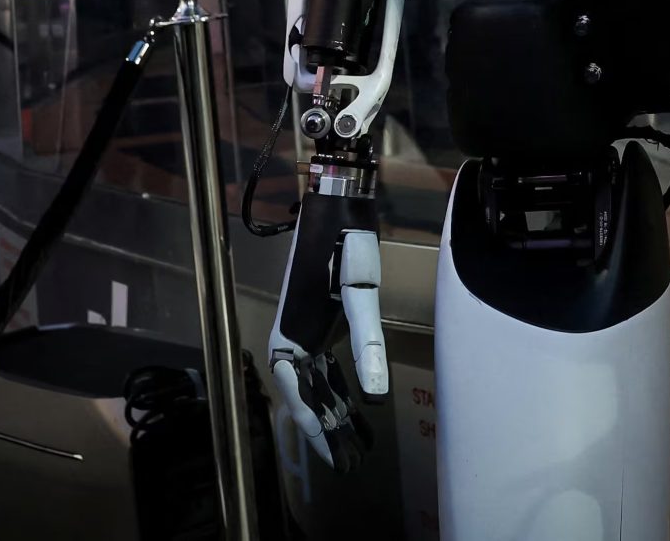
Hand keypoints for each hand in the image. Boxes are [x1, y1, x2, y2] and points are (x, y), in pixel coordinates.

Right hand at [266, 183, 386, 471]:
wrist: (336, 204)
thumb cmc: (344, 247)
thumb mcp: (358, 295)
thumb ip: (368, 344)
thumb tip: (376, 395)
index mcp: (292, 338)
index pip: (302, 398)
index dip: (317, 432)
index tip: (335, 461)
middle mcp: (293, 340)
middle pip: (311, 397)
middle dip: (330, 431)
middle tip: (352, 464)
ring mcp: (307, 332)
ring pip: (319, 385)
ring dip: (337, 412)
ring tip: (360, 445)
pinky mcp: (322, 323)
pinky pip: (327, 367)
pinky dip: (341, 388)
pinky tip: (359, 405)